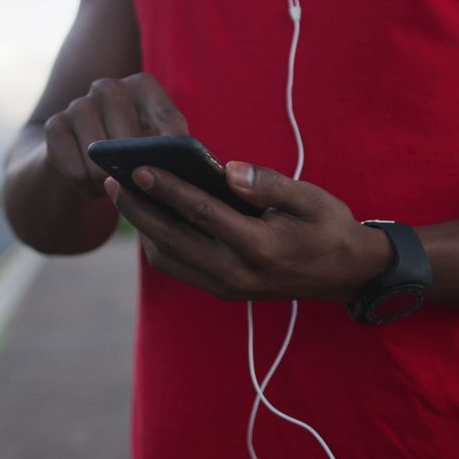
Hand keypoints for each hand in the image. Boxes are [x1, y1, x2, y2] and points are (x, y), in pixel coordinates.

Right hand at [45, 72, 187, 196]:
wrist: (79, 149)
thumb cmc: (131, 148)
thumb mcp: (155, 143)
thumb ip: (170, 151)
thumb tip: (182, 173)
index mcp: (143, 86)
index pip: (167, 118)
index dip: (174, 149)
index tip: (179, 173)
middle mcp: (110, 87)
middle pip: (130, 142)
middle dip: (137, 175)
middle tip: (139, 190)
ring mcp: (79, 104)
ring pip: (101, 160)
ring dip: (110, 184)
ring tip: (117, 188)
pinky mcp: (55, 125)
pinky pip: (78, 171)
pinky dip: (88, 187)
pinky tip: (94, 186)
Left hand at [104, 161, 393, 301]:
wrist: (347, 274)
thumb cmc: (329, 228)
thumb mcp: (311, 199)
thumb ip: (270, 184)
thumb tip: (229, 169)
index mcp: (259, 247)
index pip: (203, 214)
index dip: (168, 190)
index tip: (139, 168)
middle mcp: (237, 273)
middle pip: (173, 239)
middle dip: (139, 210)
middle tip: (111, 181)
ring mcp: (227, 286)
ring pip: (169, 258)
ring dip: (143, 228)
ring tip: (123, 196)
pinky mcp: (223, 290)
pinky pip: (179, 267)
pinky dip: (158, 243)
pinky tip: (149, 217)